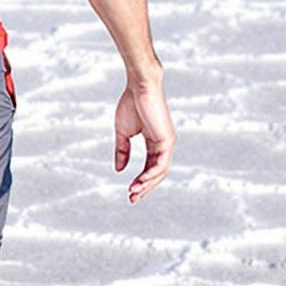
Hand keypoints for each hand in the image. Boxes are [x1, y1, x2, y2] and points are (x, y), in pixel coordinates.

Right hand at [114, 78, 173, 204]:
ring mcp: (167, 142)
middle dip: (144, 187)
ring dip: (147, 184)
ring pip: (160, 171)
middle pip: (156, 173)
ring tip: (133, 192)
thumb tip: (118, 169)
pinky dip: (151, 174)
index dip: (140, 181)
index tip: (129, 192)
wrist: (139, 86)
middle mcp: (163, 144)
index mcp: (154, 142)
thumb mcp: (123, 132)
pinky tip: (141, 181)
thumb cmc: (131, 103)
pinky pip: (161, 163)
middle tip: (132, 199)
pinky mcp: (167, 139)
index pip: (149, 167)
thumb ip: (122, 150)